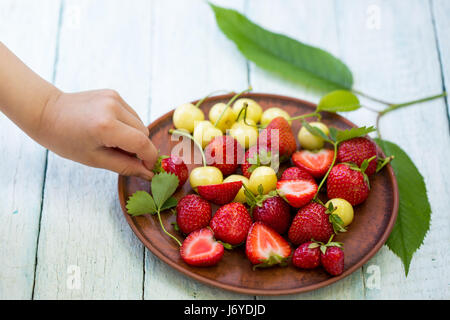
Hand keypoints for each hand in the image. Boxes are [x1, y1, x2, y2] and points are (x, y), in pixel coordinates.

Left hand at [36, 89, 156, 178]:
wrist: (47, 112)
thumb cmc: (66, 140)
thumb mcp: (95, 159)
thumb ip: (125, 166)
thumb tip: (148, 174)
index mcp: (106, 126)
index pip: (142, 143)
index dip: (150, 158)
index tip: (149, 169)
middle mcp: (113, 108)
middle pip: (144, 133)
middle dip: (140, 148)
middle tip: (123, 156)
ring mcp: (114, 98)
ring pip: (140, 123)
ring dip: (134, 136)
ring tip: (113, 142)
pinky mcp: (114, 94)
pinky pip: (132, 114)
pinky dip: (128, 125)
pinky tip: (110, 129)